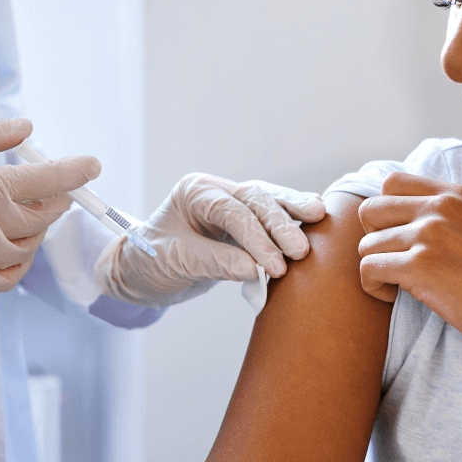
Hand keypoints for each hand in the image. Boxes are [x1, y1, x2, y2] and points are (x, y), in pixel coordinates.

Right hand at [0, 118, 99, 294]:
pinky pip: (8, 278)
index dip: (73, 172)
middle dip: (57, 198)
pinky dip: (21, 262)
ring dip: (38, 227)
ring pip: (29, 247)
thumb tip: (27, 129)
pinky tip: (16, 243)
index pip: (44, 181)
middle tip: (56, 185)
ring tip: (30, 209)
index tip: (92, 166)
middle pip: (43, 215)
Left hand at [94, 173, 326, 307]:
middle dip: (281, 224)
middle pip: (256, 199)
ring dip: (293, 213)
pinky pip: (270, 215)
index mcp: (195, 192)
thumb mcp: (177, 262)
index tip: (276, 266)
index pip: (233, 211)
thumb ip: (216, 262)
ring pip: (269, 200)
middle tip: (301, 250)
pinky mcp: (244, 220)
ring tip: (319, 218)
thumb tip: (256, 269)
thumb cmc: (151, 262)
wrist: (141, 271)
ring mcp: (231, 202)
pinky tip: (314, 217)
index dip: (257, 238)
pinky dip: (291, 218)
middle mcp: (216, 190)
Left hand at [357, 172, 461, 354]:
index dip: (385, 213)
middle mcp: (440, 207)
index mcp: (455, 194)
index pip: (391, 183)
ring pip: (366, 244)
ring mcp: (429, 234)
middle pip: (371, 210)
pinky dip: (373, 287)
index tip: (397, 239)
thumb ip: (449, 214)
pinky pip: (368, 269)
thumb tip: (405, 218)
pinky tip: (393, 296)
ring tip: (397, 285)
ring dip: (375, 268)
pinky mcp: (420, 266)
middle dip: (373, 239)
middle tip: (392, 263)